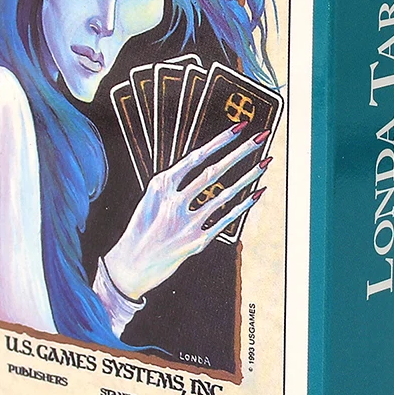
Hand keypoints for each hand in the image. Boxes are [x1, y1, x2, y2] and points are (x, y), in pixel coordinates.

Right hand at [102, 123, 270, 299]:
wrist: (128, 266)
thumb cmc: (140, 231)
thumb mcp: (150, 199)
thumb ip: (173, 184)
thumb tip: (200, 166)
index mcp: (161, 185)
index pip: (196, 157)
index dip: (220, 141)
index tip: (237, 128)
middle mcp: (174, 201)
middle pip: (214, 171)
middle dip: (240, 152)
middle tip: (259, 138)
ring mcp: (186, 222)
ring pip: (225, 193)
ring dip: (249, 176)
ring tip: (265, 163)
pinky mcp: (196, 241)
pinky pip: (226, 218)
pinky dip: (244, 205)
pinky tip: (257, 193)